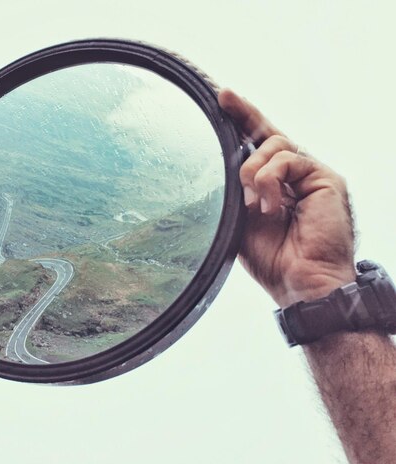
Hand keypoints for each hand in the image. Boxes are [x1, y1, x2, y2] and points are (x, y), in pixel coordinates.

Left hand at [218, 89, 355, 306]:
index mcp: (275, 184)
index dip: (241, 118)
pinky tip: (271, 205)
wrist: (301, 283)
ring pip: (274, 143)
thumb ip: (236, 192)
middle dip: (243, 119)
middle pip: (267, 132)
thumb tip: (222, 169)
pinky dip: (270, 179)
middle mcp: (295, 174)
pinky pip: (288, 159)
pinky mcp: (325, 178)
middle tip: (225, 110)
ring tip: (254, 200)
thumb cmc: (273, 259)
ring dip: (253, 170)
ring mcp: (311, 174)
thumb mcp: (240, 220)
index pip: (257, 143)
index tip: (221, 97)